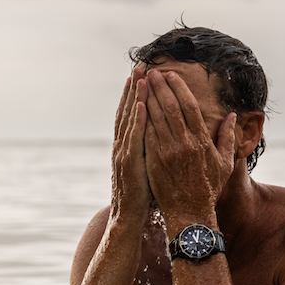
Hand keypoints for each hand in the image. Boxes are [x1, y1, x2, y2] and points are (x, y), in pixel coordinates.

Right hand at [111, 67, 151, 220]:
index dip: (134, 96)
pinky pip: (134, 137)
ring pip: (129, 120)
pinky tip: (141, 104)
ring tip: (139, 77)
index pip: (131, 116)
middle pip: (127, 112)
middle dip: (133, 89)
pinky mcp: (130, 163)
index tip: (140, 76)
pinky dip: (137, 120)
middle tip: (138, 67)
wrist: (128, 216)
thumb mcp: (146, 168)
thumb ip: (151, 149)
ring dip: (134, 97)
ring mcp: (124, 153)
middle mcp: (122, 146)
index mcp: (127, 146)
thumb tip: (162, 136)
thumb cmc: (142, 195)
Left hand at [144, 68, 236, 224]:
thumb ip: (228, 138)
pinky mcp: (154, 163)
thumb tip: (231, 116)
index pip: (190, 107)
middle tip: (151, 72)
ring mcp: (168, 153)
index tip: (170, 75)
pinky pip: (146, 136)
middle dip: (160, 87)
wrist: (190, 213)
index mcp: (202, 141)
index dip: (179, 88)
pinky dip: (141, 120)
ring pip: (156, 119)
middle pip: (171, 108)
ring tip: (140, 83)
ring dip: (147, 99)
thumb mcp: (225, 164)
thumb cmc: (208, 189)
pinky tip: (135, 108)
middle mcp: (185, 144)